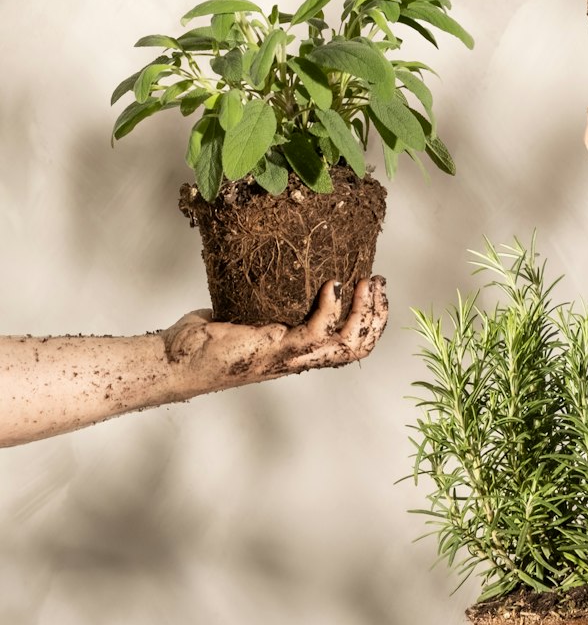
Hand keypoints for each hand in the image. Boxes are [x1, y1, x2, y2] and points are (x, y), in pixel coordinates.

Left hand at [163, 275, 388, 386]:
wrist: (172, 360)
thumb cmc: (200, 341)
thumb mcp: (244, 312)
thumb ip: (263, 298)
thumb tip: (272, 264)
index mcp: (296, 352)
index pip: (349, 345)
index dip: (371, 320)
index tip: (374, 288)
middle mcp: (297, 359)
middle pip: (357, 348)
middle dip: (376, 315)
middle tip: (379, 283)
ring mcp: (287, 358)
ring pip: (345, 345)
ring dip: (363, 312)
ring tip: (367, 281)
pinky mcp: (272, 350)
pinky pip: (315, 332)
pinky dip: (330, 308)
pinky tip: (332, 284)